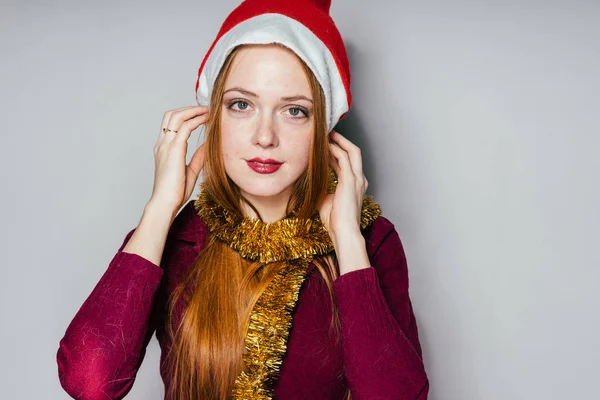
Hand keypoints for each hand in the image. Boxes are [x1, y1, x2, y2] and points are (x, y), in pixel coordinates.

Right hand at [149, 105, 208, 213]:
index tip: (201, 114)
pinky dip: (197, 120)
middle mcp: (163, 144)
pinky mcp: (174, 149)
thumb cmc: (175, 192)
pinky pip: (185, 127)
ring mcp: (166, 145)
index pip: (171, 123)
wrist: (165, 202)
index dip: (185, 115)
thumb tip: (207, 147)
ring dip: (193, 110)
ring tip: (208, 110)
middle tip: (205, 108)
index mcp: (164, 149)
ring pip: (177, 117)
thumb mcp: (190, 171)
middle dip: (189, 108)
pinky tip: (207, 120)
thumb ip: (198, 157)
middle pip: (172, 115)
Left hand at [318, 130, 367, 245]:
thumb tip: (313, 183)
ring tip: (327, 134)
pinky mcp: (351, 181)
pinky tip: (325, 146)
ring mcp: (357, 179)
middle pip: (354, 152)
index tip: (325, 145)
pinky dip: (335, 150)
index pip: (348, 162)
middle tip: (328, 133)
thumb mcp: (327, 201)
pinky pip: (343, 158)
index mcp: (356, 185)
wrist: (344, 232)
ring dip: (339, 141)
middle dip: (342, 141)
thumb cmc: (335, 221)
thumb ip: (324, 190)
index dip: (337, 152)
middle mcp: (360, 179)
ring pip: (351, 152)